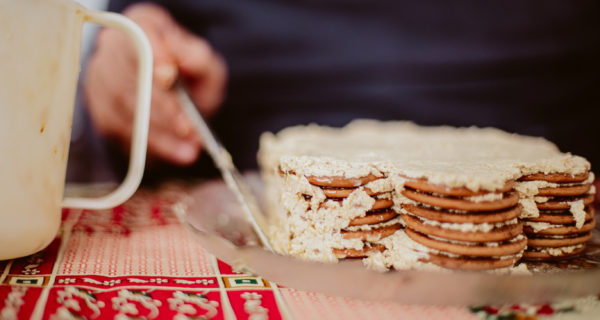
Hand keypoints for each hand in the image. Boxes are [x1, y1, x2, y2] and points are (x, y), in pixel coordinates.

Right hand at [84, 3, 226, 164]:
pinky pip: (119, 128)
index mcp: (143, 24)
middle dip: (161, 107)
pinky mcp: (100, 108)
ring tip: (188, 147)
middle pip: (129, 75)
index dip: (152, 54)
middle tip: (188, 128)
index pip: (140, 33)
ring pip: (123, 106)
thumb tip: (183, 59)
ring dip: (158, 131)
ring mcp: (101, 77)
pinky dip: (149, 143)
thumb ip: (199, 58)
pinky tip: (174, 150)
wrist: (178, 96)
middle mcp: (114, 46)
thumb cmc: (190, 73)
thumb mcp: (206, 63)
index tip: (169, 75)